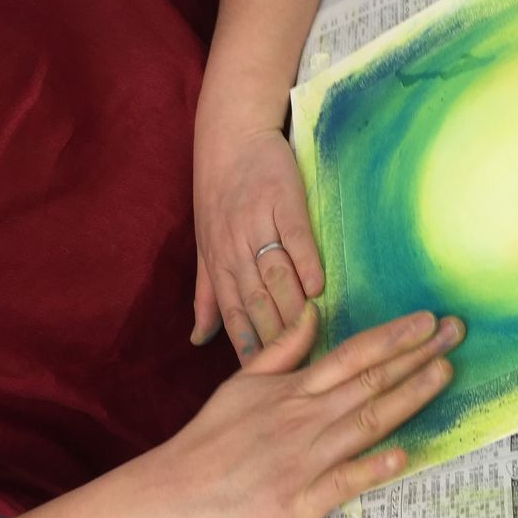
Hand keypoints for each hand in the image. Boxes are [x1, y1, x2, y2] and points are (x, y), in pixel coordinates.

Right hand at [160, 305, 464, 517]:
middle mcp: (305, 418)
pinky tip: (405, 454)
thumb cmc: (211, 437)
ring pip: (366, 423)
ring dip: (408, 398)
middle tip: (456, 335)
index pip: (352, 354)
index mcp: (293, 390)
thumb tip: (314, 313)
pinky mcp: (302, 502)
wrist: (172, 493)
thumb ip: (283, 349)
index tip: (428, 320)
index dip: (393, 336)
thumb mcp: (242, 382)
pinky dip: (373, 467)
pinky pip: (344, 482)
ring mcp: (306, 460)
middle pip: (370, 382)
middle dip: (417, 357)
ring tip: (445, 374)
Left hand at [192, 125, 321, 361]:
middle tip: (297, 373)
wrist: (231, 135)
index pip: (234, 317)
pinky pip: (293, 236)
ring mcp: (257, 224)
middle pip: (255, 303)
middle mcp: (234, 248)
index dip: (249, 350)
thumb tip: (199, 340)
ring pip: (272, 275)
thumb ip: (207, 295)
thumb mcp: (207, 246)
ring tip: (311, 340)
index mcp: (217, 264)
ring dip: (290, 308)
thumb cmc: (221, 193)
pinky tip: (318, 287)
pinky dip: (304, 261)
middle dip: (274, 341)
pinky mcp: (282, 200)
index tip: (267, 383)